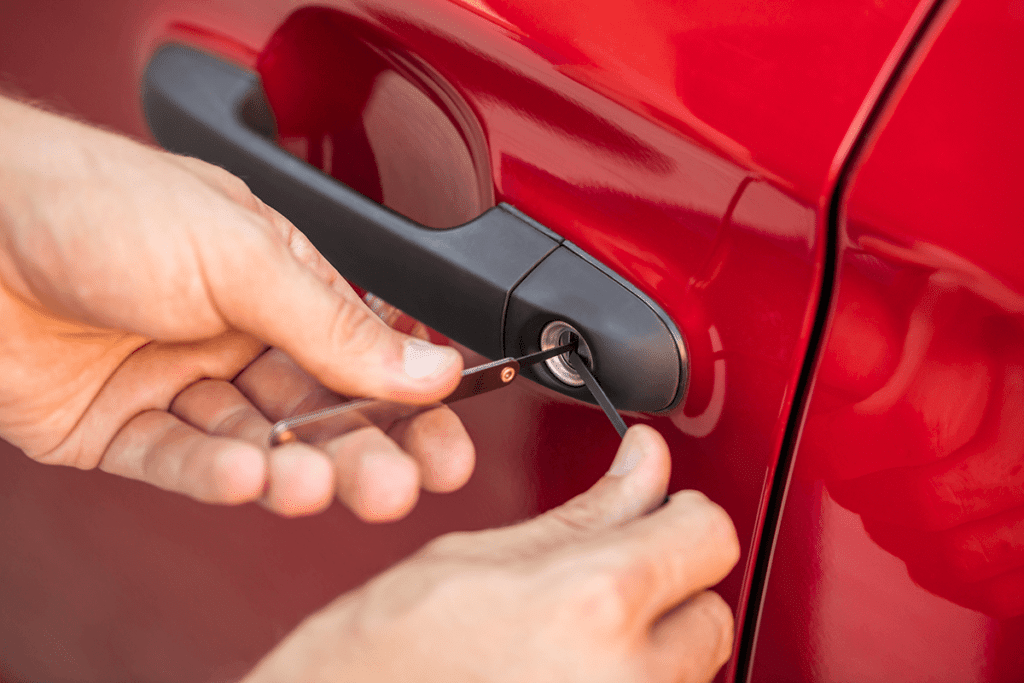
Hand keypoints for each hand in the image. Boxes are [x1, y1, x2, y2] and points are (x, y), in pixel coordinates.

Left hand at [0, 95, 470, 519]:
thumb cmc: (94, 200)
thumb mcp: (240, 254)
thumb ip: (336, 324)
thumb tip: (428, 366)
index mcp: (278, 279)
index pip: (367, 351)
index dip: (413, 401)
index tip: (449, 443)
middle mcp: (234, 333)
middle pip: (319, 410)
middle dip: (364, 450)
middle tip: (398, 485)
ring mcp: (178, 381)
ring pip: (257, 443)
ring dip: (292, 469)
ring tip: (314, 486)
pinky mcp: (120, 428)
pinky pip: (181, 462)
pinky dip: (216, 476)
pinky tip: (247, 477)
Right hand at [245, 425, 739, 682]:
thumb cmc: (376, 663)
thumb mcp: (475, 560)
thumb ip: (585, 514)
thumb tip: (645, 465)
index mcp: (592, 603)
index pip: (708, 535)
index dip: (681, 517)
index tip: (659, 519)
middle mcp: (628, 681)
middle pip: (711, 610)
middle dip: (667, 592)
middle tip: (595, 593)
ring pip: (690, 673)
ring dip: (650, 652)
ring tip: (566, 650)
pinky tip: (564, 678)